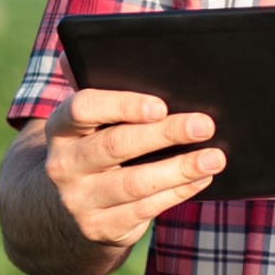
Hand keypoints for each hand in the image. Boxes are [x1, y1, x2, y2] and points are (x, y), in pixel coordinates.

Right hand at [41, 88, 226, 249]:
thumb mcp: (82, 120)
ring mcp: (80, 200)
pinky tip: (201, 177)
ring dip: (180, 168)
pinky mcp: (101, 228)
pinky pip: (146, 209)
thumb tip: (88, 45)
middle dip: (164, 134)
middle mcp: (63, 165)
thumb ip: (91, 84)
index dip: (122, 106)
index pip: (83, 109)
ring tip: (215, 156)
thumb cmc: (88, 148)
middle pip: (115, 146)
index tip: (160, 104)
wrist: (60, 212)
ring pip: (135, 183)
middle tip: (204, 124)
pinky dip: (178, 192)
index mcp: (59, 128)